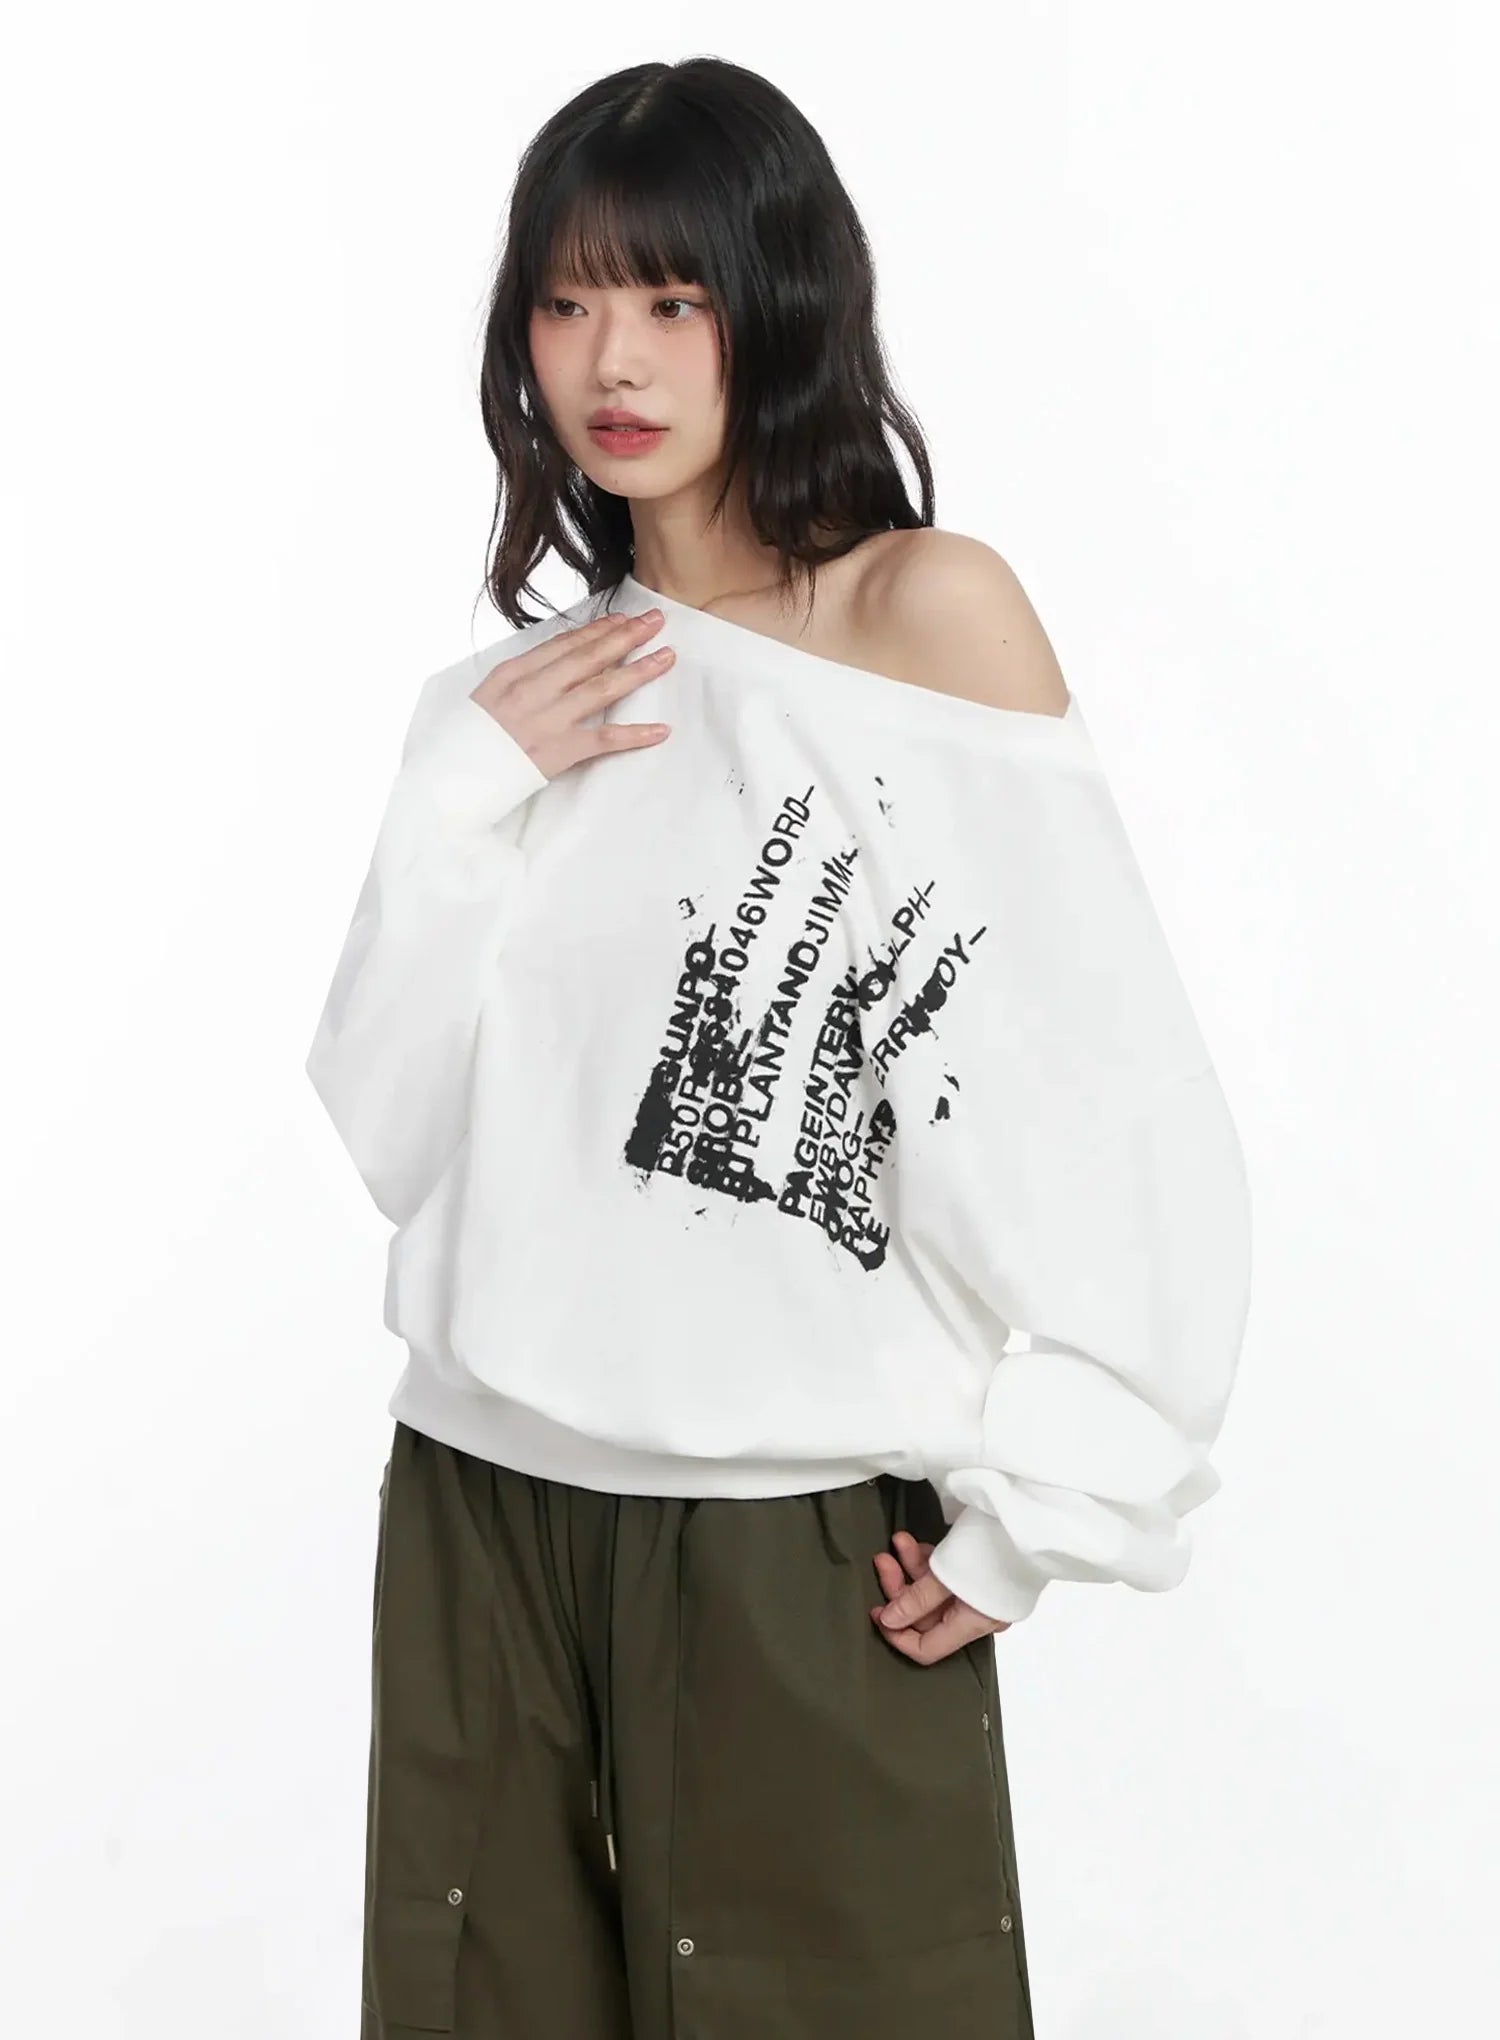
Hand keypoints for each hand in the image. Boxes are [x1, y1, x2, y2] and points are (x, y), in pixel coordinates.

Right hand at [471, 607, 673, 780]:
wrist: (452, 776)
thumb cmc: (469, 738)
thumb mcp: (488, 695)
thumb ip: (521, 676)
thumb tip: (556, 662)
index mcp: (515, 672)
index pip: (565, 644)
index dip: (598, 630)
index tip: (622, 619)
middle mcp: (535, 690)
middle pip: (589, 657)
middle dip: (626, 637)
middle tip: (655, 621)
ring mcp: (549, 720)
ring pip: (603, 688)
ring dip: (639, 672)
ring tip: (666, 658)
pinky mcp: (560, 751)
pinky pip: (605, 739)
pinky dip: (635, 735)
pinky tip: (661, 730)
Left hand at [870, 1529, 1012, 1663]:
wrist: (1028, 1517)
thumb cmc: (993, 1547)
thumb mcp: (947, 1574)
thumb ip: (917, 1601)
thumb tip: (889, 1621)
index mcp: (973, 1625)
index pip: (928, 1649)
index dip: (897, 1635)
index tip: (876, 1612)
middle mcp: (977, 1614)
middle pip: (927, 1614)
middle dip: (901, 1588)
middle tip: (883, 1560)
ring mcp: (980, 1592)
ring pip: (934, 1590)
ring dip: (912, 1567)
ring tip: (898, 1541)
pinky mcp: (981, 1571)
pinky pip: (947, 1575)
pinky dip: (930, 1561)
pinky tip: (918, 1542)